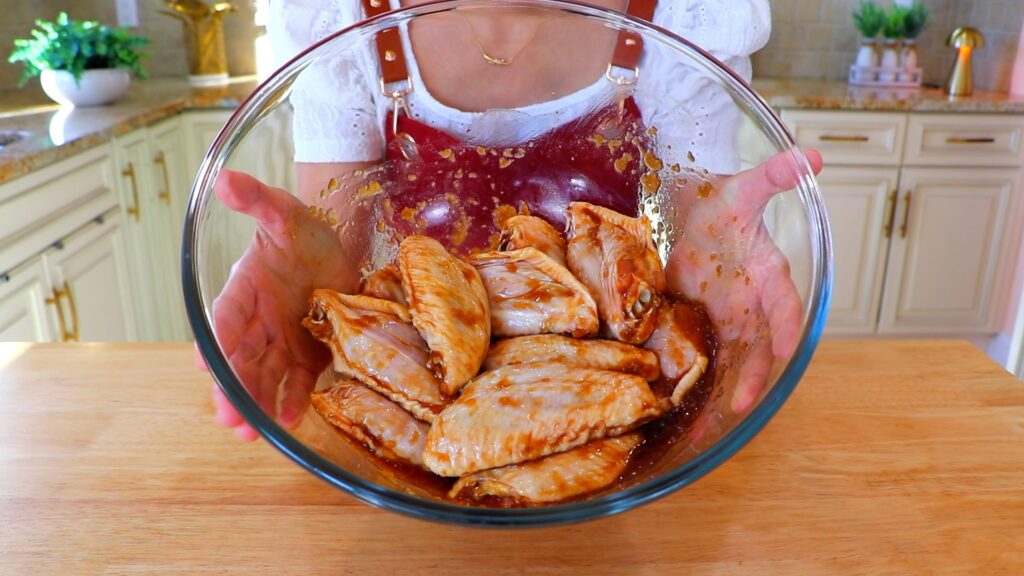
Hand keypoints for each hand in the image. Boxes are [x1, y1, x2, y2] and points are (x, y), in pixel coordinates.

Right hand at [197, 170, 356, 439]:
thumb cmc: (305, 231)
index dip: (219, 341)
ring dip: (257, 403)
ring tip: (250, 433)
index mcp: (245, 288)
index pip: (226, 317)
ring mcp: (283, 340)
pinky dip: (295, 399)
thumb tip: (225, 180)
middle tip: (229, 419)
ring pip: (265, 375)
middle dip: (234, 388)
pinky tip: (291, 420)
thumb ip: (257, 200)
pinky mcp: (310, 354)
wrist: (342, 247)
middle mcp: (258, 320)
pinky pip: (299, 380)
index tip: (209, 366)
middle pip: (241, 358)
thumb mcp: (285, 212)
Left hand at [666, 149, 823, 413]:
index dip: (784, 320)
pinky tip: (685, 413)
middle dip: (753, 374)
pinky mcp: (703, 326)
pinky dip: (699, 384)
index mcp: (767, 270)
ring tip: (708, 426)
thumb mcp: (742, 189)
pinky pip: (706, 359)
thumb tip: (810, 156)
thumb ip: (772, 176)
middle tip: (741, 404)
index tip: (786, 344)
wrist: (691, 215)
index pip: (782, 297)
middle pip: (759, 343)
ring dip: (725, 391)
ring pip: (734, 360)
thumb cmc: (722, 203)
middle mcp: (752, 301)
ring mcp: (727, 317)